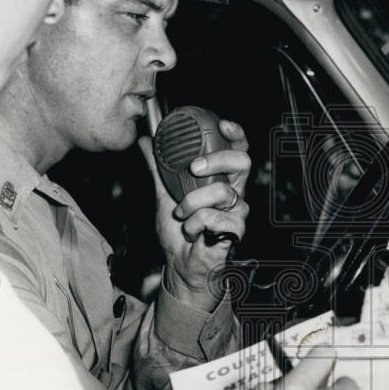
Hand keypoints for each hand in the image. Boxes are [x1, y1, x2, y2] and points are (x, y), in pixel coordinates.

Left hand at [138, 119, 250, 310]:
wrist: (179, 264)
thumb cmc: (179, 231)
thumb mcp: (164, 194)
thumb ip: (157, 168)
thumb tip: (146, 140)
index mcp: (221, 179)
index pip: (237, 150)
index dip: (235, 134)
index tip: (222, 125)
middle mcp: (234, 192)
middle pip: (242, 162)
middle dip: (217, 160)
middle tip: (194, 168)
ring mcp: (237, 211)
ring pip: (222, 192)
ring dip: (193, 203)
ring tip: (182, 214)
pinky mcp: (236, 230)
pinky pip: (214, 217)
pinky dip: (195, 224)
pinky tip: (191, 232)